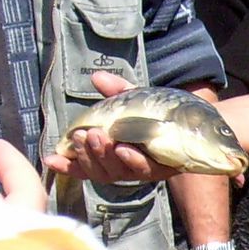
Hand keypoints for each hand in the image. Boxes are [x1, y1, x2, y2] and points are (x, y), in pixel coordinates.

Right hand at [42, 70, 180, 183]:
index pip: (86, 165)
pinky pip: (145, 169)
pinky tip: (124, 148)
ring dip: (105, 155)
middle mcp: (126, 166)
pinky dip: (132, 159)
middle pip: (99, 170)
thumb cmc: (161, 112)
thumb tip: (96, 77)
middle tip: (83, 135)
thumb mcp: (135, 99)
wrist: (198, 118)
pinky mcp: (163, 168)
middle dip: (87, 154)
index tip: (51, 157)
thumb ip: (116, 90)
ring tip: (100, 137)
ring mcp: (144, 168)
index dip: (68, 164)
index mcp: (113, 154)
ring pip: (118, 171)